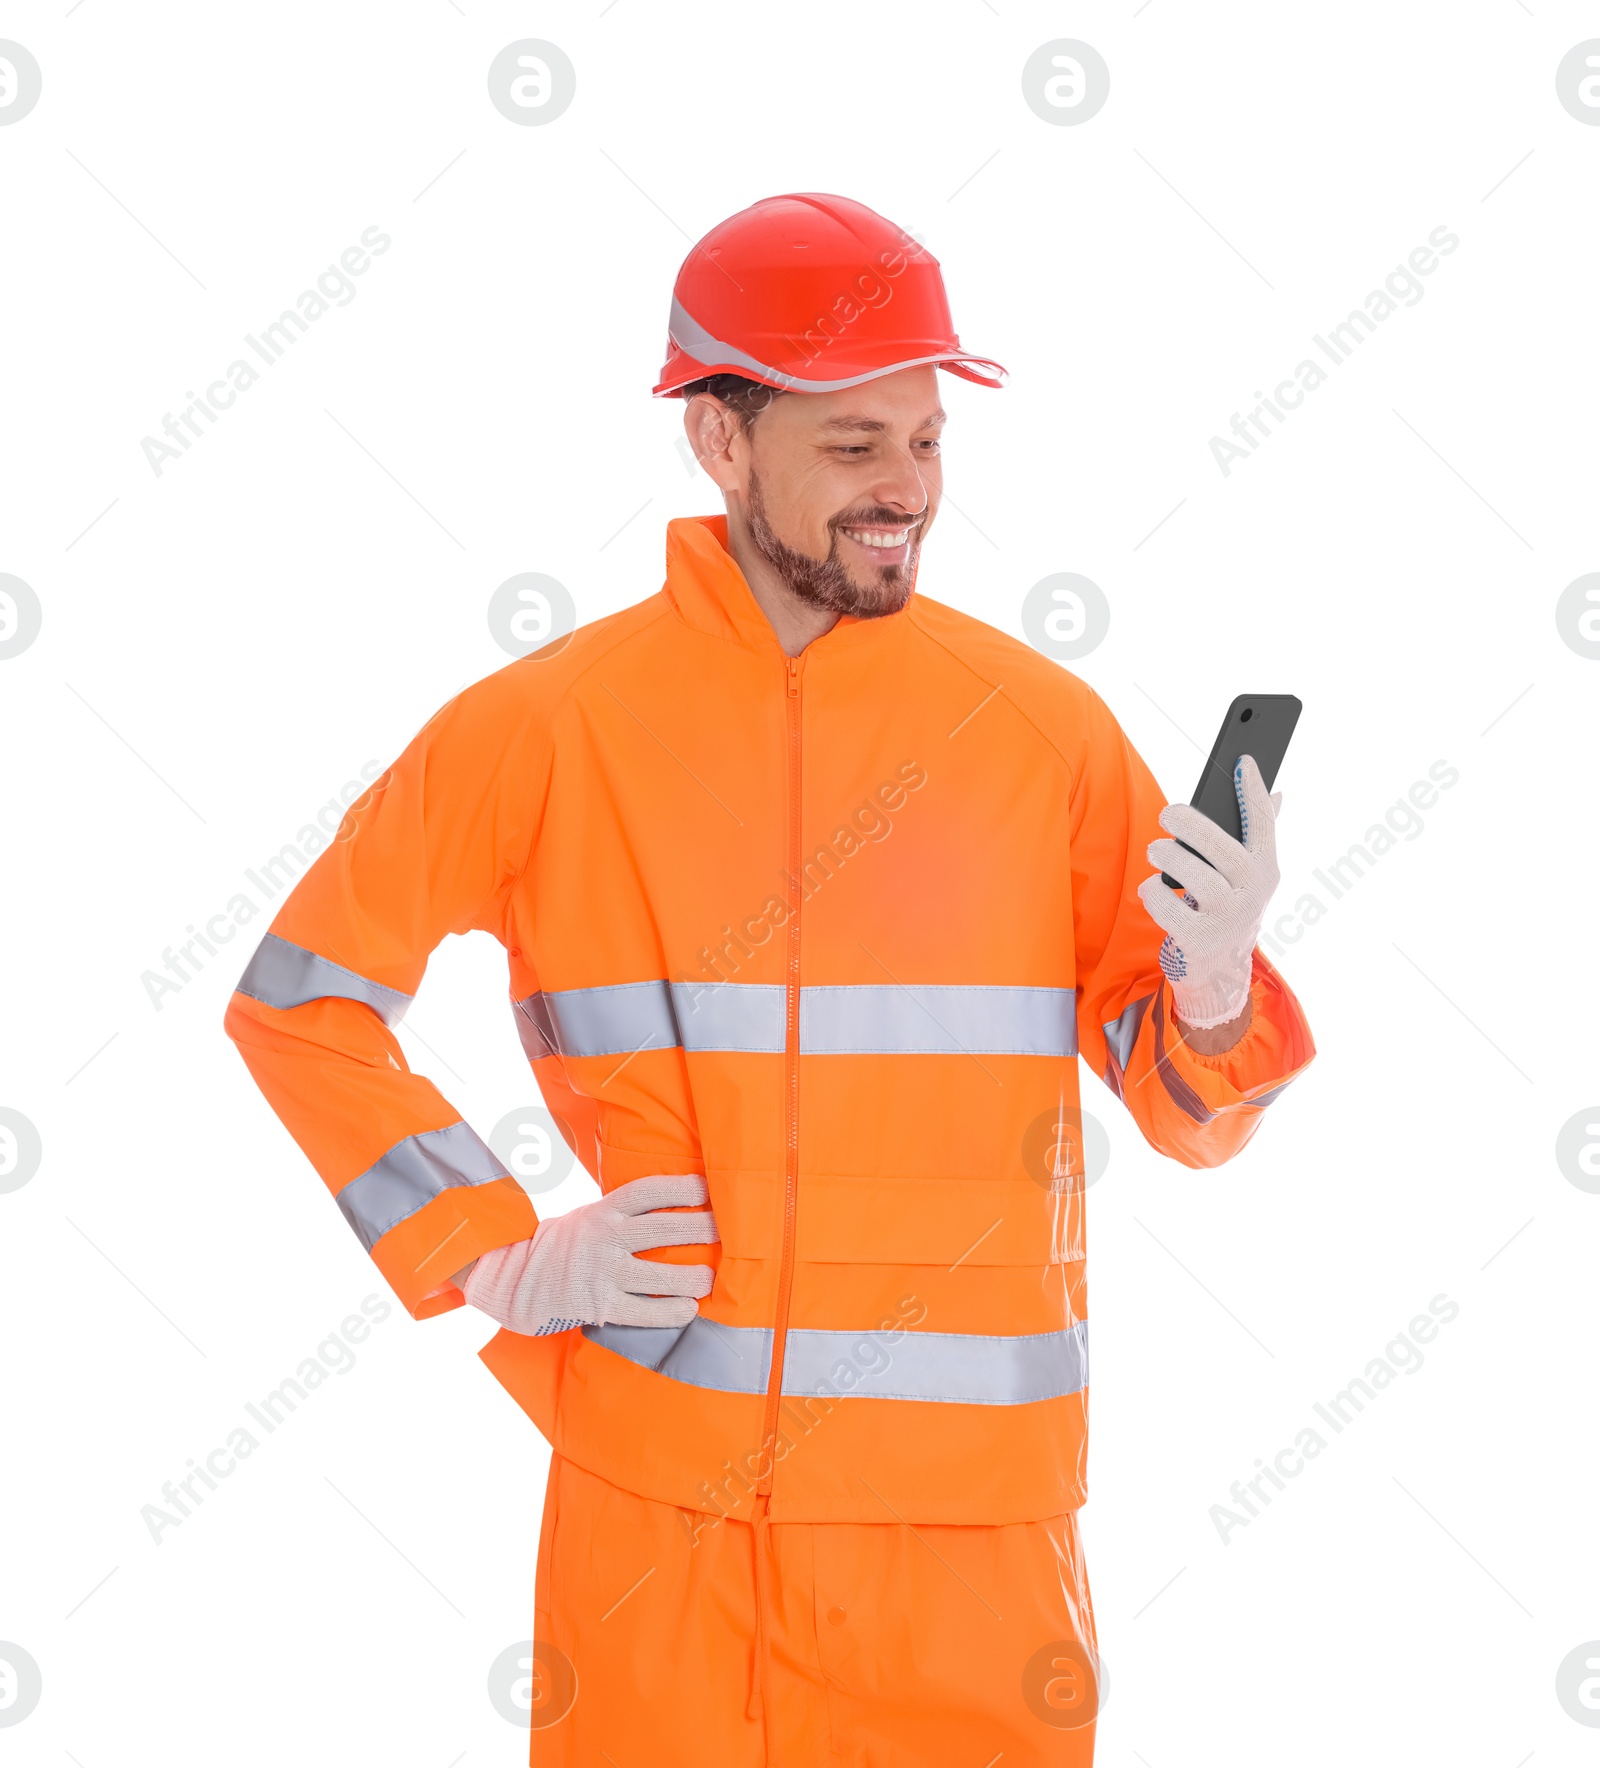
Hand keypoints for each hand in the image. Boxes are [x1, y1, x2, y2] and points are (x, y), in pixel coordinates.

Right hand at [460, 1173, 717, 1336]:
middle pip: (662, 1230)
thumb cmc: (564, 1246)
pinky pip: (645, 1312)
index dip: (680, 1188)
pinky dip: (671, 1311)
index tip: (707, 1188)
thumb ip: (622, 1212)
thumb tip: (671, 1203)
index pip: (647, 1192)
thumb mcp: (588, 1216)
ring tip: (711, 1277)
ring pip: (660, 1275)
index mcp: (603, 1211)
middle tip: (725, 1231)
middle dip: (699, 1228)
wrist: (517, 1282)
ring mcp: (602, 1274)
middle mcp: (604, 1238)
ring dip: (693, 1277)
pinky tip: (689, 1309)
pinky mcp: (600, 1306)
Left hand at [1137, 754, 1280, 1032]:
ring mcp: (1226, 917)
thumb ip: (1259, 836)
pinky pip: (1165, 902)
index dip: (1253, 790)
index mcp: (1265, 869)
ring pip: (1190, 872)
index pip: (1263, 823)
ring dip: (1166, 855)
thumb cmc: (1228, 909)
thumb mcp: (1249, 877)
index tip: (1242, 761)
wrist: (1220, 971)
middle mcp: (1252, 892)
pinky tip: (1154, 890)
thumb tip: (1278, 792)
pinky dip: (1153, 891)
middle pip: (1218, 844)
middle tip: (1167, 814)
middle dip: (1188, 823)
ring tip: (1157, 852)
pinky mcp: (1197, 938)